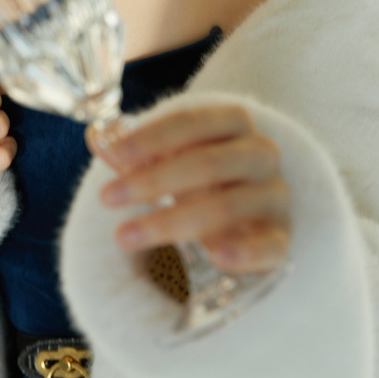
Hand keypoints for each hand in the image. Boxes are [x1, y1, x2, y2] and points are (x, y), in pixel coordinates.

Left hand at [87, 105, 289, 272]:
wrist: (246, 215)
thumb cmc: (199, 177)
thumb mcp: (166, 159)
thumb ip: (132, 150)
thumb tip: (97, 136)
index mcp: (233, 123)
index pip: (192, 121)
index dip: (152, 137)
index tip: (114, 157)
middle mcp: (260, 154)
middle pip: (209, 162)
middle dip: (152, 181)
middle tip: (107, 198)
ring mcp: (274, 196)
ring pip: (228, 206)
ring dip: (172, 221)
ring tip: (124, 235)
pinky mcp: (281, 238)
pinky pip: (270, 246)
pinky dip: (244, 251)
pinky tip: (215, 256)